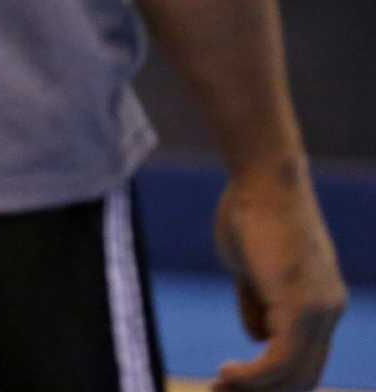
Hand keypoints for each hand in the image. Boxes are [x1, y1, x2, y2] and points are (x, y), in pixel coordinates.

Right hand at [212, 162, 346, 389]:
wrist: (263, 177)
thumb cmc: (250, 211)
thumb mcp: (249, 266)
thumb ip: (257, 302)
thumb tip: (258, 338)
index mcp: (322, 303)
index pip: (304, 359)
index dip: (270, 380)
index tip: (231, 384)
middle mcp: (330, 312)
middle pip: (303, 376)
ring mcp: (321, 312)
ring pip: (292, 374)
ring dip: (253, 389)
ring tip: (218, 388)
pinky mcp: (302, 308)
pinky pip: (281, 360)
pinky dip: (254, 376)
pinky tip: (227, 376)